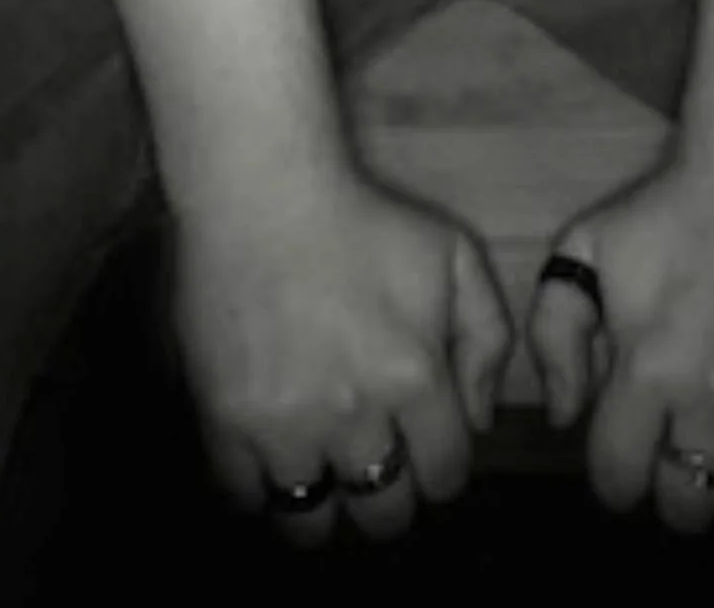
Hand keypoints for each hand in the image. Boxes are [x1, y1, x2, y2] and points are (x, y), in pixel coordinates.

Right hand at [170, 167, 512, 545]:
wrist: (263, 191)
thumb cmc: (364, 218)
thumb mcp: (452, 254)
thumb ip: (488, 335)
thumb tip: (480, 419)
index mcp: (415, 378)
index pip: (445, 476)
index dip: (442, 470)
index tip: (425, 453)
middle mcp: (354, 416)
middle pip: (385, 515)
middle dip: (390, 500)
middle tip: (376, 469)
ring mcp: (285, 424)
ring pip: (313, 523)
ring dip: (326, 506)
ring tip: (322, 477)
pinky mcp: (225, 419)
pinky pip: (244, 497)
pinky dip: (259, 491)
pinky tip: (269, 461)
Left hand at [525, 153, 713, 534]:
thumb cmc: (672, 207)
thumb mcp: (586, 247)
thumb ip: (554, 333)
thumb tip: (564, 416)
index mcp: (647, 372)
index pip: (619, 479)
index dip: (619, 479)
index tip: (632, 461)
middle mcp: (713, 400)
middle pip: (690, 510)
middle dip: (682, 494)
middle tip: (689, 457)